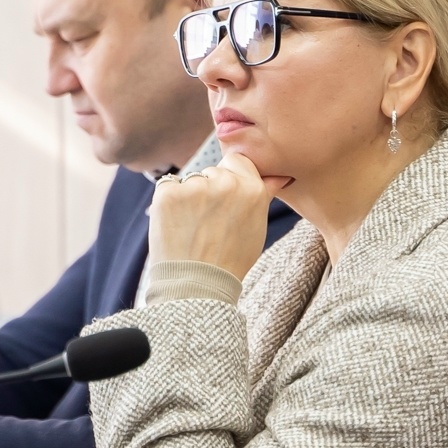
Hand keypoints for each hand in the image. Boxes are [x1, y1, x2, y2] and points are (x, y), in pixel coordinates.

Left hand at [150, 151, 277, 281]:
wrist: (197, 286)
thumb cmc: (230, 261)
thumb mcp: (257, 228)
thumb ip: (263, 195)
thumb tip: (279, 176)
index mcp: (252, 189)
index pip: (238, 161)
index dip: (230, 178)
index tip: (225, 202)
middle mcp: (226, 183)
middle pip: (214, 171)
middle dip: (210, 190)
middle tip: (209, 222)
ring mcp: (195, 186)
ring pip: (192, 179)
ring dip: (190, 196)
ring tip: (193, 227)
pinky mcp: (168, 192)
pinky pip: (169, 185)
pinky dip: (170, 202)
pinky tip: (177, 225)